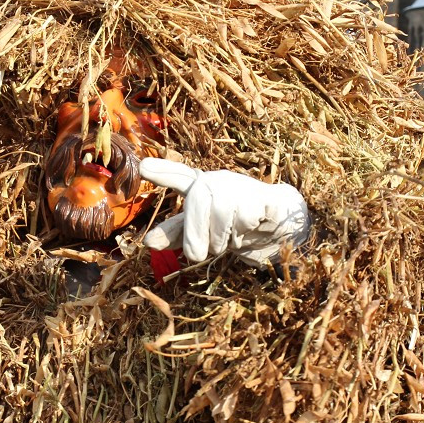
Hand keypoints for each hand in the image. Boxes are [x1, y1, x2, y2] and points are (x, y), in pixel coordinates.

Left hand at [139, 158, 310, 267]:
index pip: (180, 178)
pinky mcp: (261, 198)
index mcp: (201, 188)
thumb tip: (147, 242)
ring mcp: (240, 188)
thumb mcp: (202, 231)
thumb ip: (177, 234)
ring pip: (220, 214)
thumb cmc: (234, 224)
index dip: (163, 172)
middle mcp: (218, 183)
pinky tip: (249, 230)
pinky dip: (241, 234)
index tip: (143, 168)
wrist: (279, 225)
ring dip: (221, 239)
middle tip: (198, 255)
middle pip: (197, 201)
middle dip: (195, 235)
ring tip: (230, 239)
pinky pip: (243, 218)